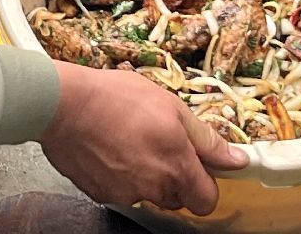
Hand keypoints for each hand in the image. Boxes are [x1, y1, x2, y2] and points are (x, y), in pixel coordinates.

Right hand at [36, 62, 247, 216]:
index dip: (205, 184)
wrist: (63, 104)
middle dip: (172, 176)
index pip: (207, 201)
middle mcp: (154, 188)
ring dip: (144, 174)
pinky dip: (118, 174)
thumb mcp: (171, 106)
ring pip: (146, 193)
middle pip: (176, 198)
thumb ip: (206, 139)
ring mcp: (125, 194)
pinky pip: (119, 189)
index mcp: (177, 168)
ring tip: (127, 139)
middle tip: (156, 142)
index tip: (197, 166)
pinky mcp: (100, 193)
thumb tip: (237, 159)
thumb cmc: (116, 98)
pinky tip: (108, 147)